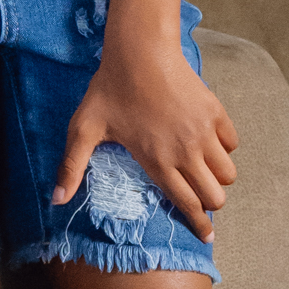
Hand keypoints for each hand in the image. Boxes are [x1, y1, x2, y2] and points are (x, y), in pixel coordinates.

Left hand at [55, 38, 235, 242]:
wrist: (140, 52)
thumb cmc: (110, 90)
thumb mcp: (83, 129)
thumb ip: (72, 167)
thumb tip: (56, 200)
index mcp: (158, 161)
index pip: (187, 203)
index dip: (198, 224)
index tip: (206, 237)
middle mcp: (186, 152)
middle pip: (214, 195)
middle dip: (208, 203)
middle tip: (198, 197)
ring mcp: (205, 132)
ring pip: (227, 173)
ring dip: (217, 177)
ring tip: (201, 171)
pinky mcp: (216, 113)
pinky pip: (232, 143)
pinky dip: (223, 149)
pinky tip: (206, 143)